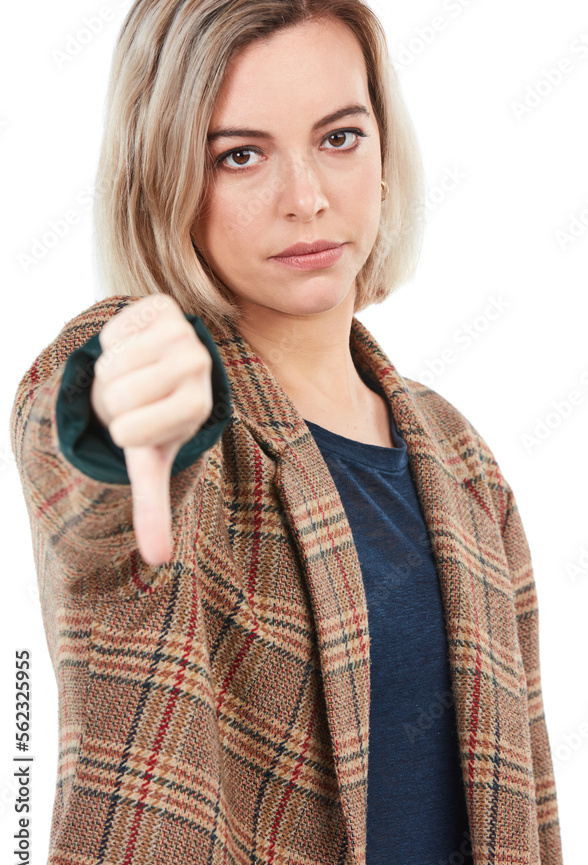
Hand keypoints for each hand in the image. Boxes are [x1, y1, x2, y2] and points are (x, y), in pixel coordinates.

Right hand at [91, 294, 212, 565]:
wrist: (165, 369)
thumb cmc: (154, 419)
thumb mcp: (153, 460)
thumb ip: (154, 508)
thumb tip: (158, 559)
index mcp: (198, 406)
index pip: (129, 429)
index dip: (123, 430)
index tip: (143, 426)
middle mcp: (200, 365)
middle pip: (117, 393)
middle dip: (114, 399)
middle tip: (136, 398)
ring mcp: (184, 331)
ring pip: (110, 361)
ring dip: (110, 371)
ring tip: (135, 375)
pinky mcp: (162, 305)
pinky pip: (112, 330)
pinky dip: (112, 342)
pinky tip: (135, 347)